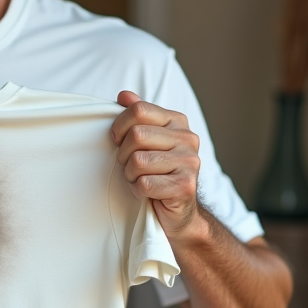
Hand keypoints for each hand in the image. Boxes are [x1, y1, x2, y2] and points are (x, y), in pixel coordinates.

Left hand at [111, 91, 201, 235]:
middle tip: (130, 165)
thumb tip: (124, 95)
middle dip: (124, 154)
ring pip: (137, 161)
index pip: (138, 110)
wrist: (179, 211)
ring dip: (131, 174)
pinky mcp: (185, 186)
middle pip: (136, 135)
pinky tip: (148, 192)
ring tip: (141, 178)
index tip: (118, 140)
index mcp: (177, 121)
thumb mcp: (147, 140)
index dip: (119, 126)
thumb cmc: (157, 171)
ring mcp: (189, 162)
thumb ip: (138, 116)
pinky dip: (138, 191)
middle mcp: (187, 138)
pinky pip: (144, 184)